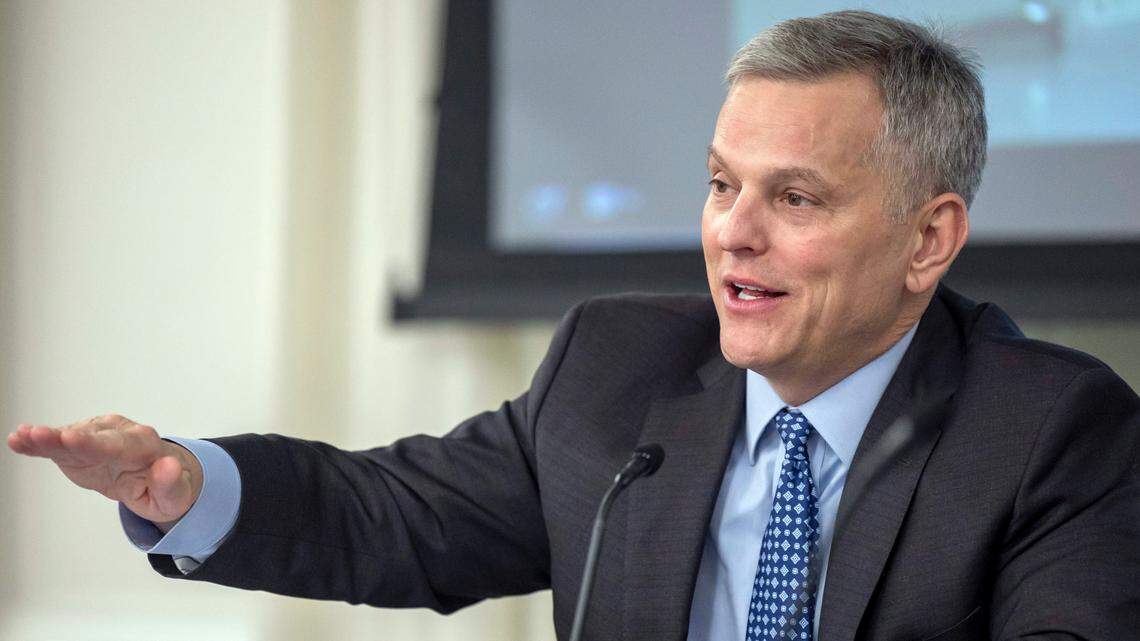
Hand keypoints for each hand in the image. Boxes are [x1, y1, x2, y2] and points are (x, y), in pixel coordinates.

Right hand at [7, 414, 202, 530]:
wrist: (155, 475)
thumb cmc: (165, 486)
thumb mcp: (175, 495)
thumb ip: (172, 483)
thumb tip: (169, 467)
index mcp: (144, 445)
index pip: (117, 444)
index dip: (93, 442)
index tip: (72, 439)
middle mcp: (118, 434)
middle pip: (89, 437)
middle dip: (64, 436)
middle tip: (38, 435)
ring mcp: (97, 437)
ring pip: (69, 437)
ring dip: (46, 438)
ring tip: (23, 436)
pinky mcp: (78, 445)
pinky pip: (57, 444)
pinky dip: (38, 442)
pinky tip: (19, 439)